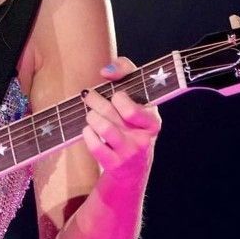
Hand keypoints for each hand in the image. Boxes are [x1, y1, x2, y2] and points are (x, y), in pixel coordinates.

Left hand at [81, 57, 161, 185]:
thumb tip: (106, 71)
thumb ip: (126, 72)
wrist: (132, 167)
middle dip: (95, 100)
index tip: (115, 94)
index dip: (119, 97)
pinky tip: (90, 131)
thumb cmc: (131, 123)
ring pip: (103, 127)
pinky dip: (87, 134)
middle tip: (90, 97)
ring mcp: (129, 153)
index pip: (132, 106)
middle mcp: (144, 138)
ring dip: (91, 116)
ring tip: (91, 114)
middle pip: (110, 111)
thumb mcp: (136, 97)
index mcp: (152, 121)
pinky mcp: (115, 165)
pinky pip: (95, 145)